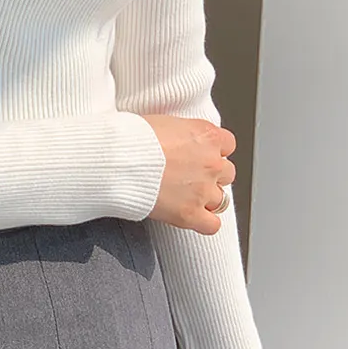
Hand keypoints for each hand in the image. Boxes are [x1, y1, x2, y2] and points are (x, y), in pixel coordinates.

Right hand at [143, 114, 236, 234]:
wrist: (119, 159)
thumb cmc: (134, 137)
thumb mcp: (166, 122)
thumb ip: (185, 134)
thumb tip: (184, 141)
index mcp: (206, 135)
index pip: (228, 144)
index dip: (214, 150)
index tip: (201, 153)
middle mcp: (211, 162)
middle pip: (227, 173)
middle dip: (211, 175)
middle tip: (190, 175)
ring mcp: (203, 190)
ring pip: (221, 199)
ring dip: (207, 198)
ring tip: (187, 195)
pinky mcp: (190, 214)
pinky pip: (212, 225)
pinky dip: (205, 223)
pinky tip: (193, 216)